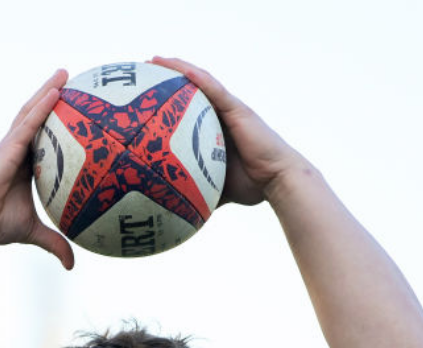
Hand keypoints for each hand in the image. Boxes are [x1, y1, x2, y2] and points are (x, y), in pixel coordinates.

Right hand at [0, 69, 73, 268]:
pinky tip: (57, 92)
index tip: (72, 109)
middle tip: (71, 79)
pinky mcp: (7, 147)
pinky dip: (43, 106)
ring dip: (48, 91)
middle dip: (51, 96)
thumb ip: (54, 242)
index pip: (42, 137)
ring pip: (32, 112)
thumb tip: (72, 264)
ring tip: (65, 74)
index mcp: (23, 164)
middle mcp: (16, 150)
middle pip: (37, 116)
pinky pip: (29, 123)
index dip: (54, 121)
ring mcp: (10, 146)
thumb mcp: (34, 232)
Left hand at [151, 56, 305, 205]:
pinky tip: (177, 67)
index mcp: (217, 131)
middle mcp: (222, 116)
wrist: (280, 180)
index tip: (145, 96)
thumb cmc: (254, 186)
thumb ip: (199, 194)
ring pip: (200, 82)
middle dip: (168, 79)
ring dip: (177, 69)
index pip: (190, 110)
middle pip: (192, 90)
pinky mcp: (237, 109)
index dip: (169, 100)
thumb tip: (177, 212)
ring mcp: (230, 110)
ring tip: (153, 59)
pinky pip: (212, 88)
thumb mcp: (218, 189)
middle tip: (142, 72)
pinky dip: (194, 76)